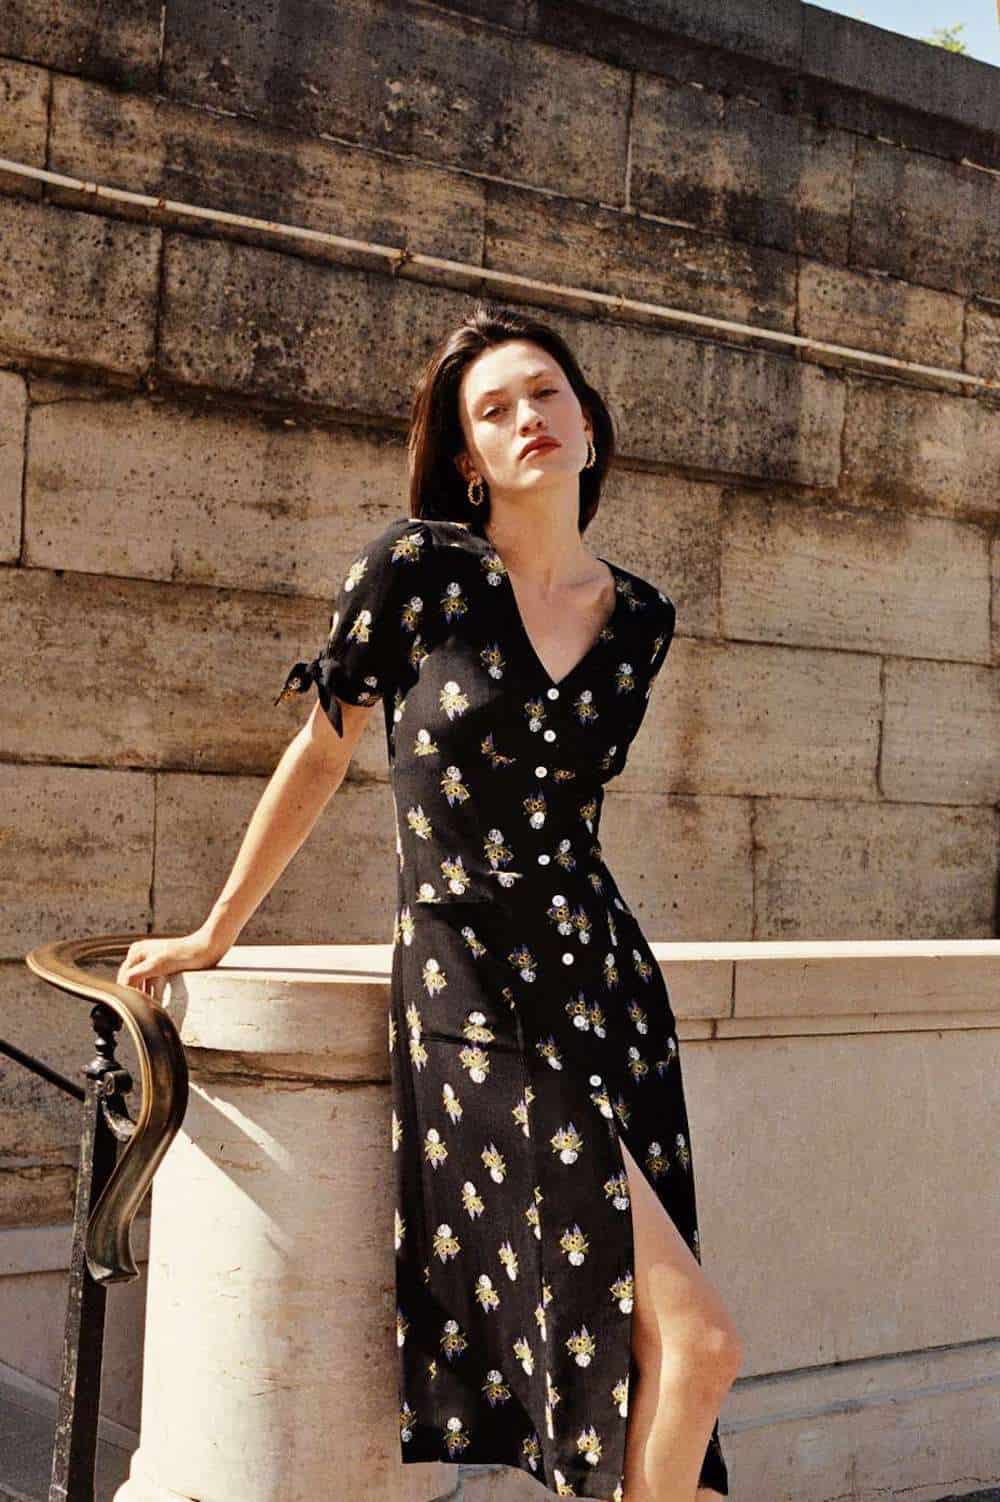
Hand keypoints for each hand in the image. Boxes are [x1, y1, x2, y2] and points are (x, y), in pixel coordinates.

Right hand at [116, 928, 231, 1001]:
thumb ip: (135, 976)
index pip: (124, 978)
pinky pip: (155, 984)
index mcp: (136, 951)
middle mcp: (142, 955)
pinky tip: (157, 1004)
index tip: (127, 1009)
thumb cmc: (184, 954)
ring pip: (144, 984)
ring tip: (147, 1011)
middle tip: (137, 1013)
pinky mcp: (164, 967)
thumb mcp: (156, 965)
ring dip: (146, 996)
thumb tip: (122, 988)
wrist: (207, 949)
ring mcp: (153, 961)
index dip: (125, 993)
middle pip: (133, 981)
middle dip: (136, 996)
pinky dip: (155, 993)